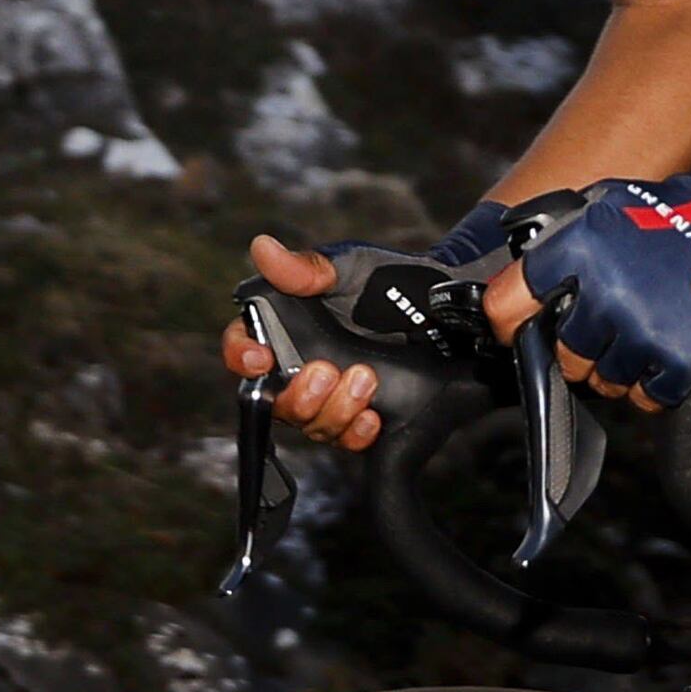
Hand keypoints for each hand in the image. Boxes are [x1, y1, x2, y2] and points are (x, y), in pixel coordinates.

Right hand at [221, 234, 388, 451]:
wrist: (448, 310)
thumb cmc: (394, 281)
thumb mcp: (352, 268)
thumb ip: (308, 268)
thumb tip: (263, 249)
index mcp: (286, 329)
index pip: (244, 349)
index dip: (242, 356)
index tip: (261, 358)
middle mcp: (302, 368)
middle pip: (275, 401)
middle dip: (298, 394)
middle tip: (327, 370)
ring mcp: (332, 397)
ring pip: (311, 425)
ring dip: (334, 411)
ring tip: (366, 379)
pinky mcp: (363, 418)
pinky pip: (347, 442)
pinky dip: (356, 434)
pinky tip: (373, 416)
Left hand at [502, 91, 690, 411]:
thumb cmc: (676, 210)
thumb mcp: (605, 204)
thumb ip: (561, 245)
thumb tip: (521, 287)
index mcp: (575, 249)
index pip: (505, 307)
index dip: (512, 323)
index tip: (523, 329)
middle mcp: (603, 293)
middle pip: (564, 355)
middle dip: (583, 348)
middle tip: (611, 328)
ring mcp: (641, 330)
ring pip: (604, 381)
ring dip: (621, 367)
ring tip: (648, 334)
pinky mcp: (678, 360)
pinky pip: (646, 397)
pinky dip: (656, 382)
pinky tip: (670, 350)